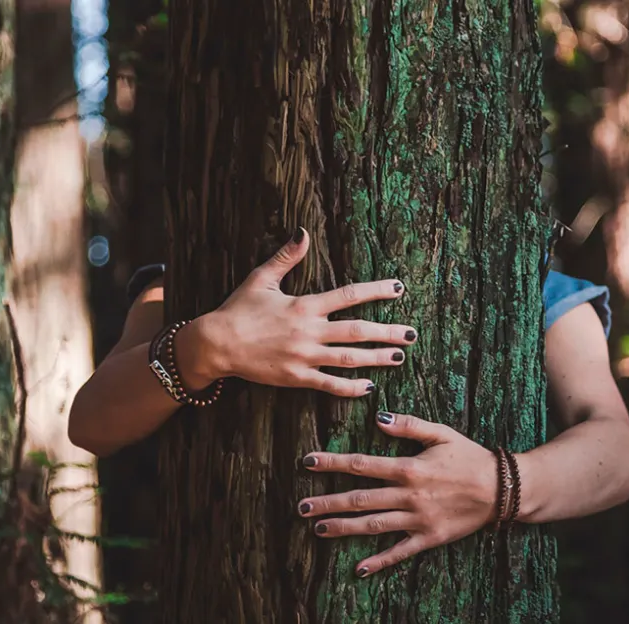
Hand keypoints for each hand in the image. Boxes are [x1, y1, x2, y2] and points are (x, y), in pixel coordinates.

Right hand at [177, 228, 416, 395]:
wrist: (217, 344)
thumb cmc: (238, 310)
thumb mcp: (261, 278)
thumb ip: (287, 257)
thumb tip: (303, 232)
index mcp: (304, 306)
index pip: (348, 296)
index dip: (376, 291)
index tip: (398, 289)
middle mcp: (309, 332)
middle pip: (357, 331)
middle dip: (387, 332)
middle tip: (411, 334)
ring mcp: (304, 357)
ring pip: (349, 359)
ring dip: (376, 358)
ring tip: (398, 357)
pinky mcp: (296, 378)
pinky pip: (329, 385)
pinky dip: (350, 387)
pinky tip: (368, 387)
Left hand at [298, 412, 497, 576]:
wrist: (503, 489)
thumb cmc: (470, 457)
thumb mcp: (442, 434)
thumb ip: (409, 425)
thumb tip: (378, 418)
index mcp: (409, 468)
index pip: (362, 465)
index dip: (333, 463)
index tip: (308, 462)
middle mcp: (409, 496)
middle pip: (360, 499)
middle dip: (328, 502)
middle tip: (301, 506)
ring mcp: (418, 520)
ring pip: (373, 525)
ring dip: (344, 528)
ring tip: (318, 529)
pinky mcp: (429, 538)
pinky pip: (400, 552)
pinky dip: (379, 561)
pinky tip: (359, 568)